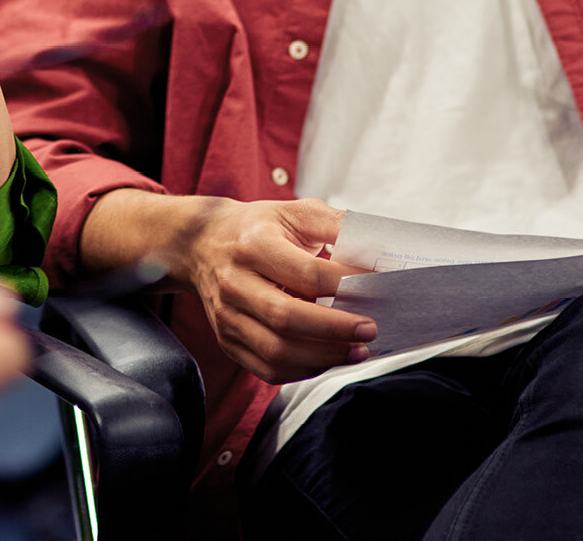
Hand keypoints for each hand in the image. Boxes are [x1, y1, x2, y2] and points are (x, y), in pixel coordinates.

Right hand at [176, 197, 374, 383]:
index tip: (381, 289)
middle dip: (336, 328)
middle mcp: (233, 280)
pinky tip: (327, 358)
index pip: (306, 273)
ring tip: (358, 351)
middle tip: (371, 329)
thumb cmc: (258, 228)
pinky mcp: (227, 338)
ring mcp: (227, 314)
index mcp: (253, 243)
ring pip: (276, 350)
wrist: (201, 242)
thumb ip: (338, 227)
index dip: (348, 285)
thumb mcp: (295, 212)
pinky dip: (304, 370)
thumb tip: (380, 256)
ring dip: (324, 356)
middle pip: (286, 316)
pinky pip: (267, 367)